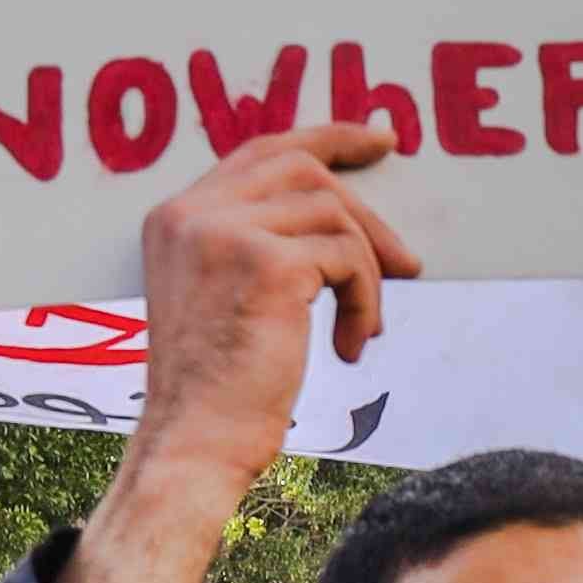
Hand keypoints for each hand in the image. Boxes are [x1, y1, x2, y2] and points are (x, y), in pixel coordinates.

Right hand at [60, 129, 419, 582]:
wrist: (195, 444)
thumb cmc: (218, 389)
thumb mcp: (223, 298)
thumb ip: (256, 243)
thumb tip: (344, 215)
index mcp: (175, 217)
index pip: (261, 150)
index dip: (325, 138)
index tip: (377, 140)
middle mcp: (192, 213)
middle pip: (304, 170)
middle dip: (366, 211)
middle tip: (406, 263)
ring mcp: (226, 233)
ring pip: (334, 215)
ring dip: (367, 273)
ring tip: (364, 327)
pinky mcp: (267, 264)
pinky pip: (348, 257)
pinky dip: (365, 301)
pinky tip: (351, 346)